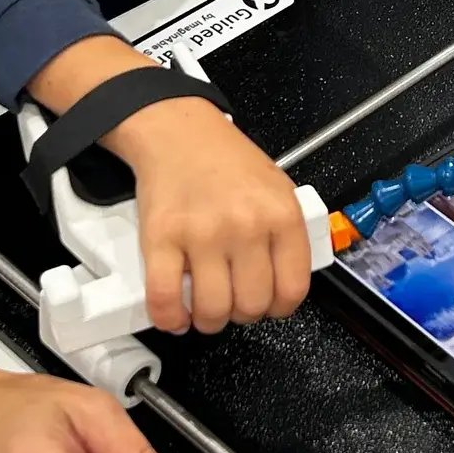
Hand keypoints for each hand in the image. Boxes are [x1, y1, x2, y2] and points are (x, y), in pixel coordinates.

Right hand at [122, 97, 312, 331]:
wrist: (178, 132)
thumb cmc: (225, 161)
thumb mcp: (276, 188)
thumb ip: (287, 234)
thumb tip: (285, 283)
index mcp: (280, 214)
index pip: (292, 289)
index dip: (278, 307)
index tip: (267, 304)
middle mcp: (245, 225)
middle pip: (252, 306)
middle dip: (241, 313)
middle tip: (232, 301)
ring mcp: (202, 233)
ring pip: (212, 311)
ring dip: (208, 320)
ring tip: (203, 307)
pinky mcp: (161, 238)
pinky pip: (165, 299)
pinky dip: (169, 318)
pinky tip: (175, 313)